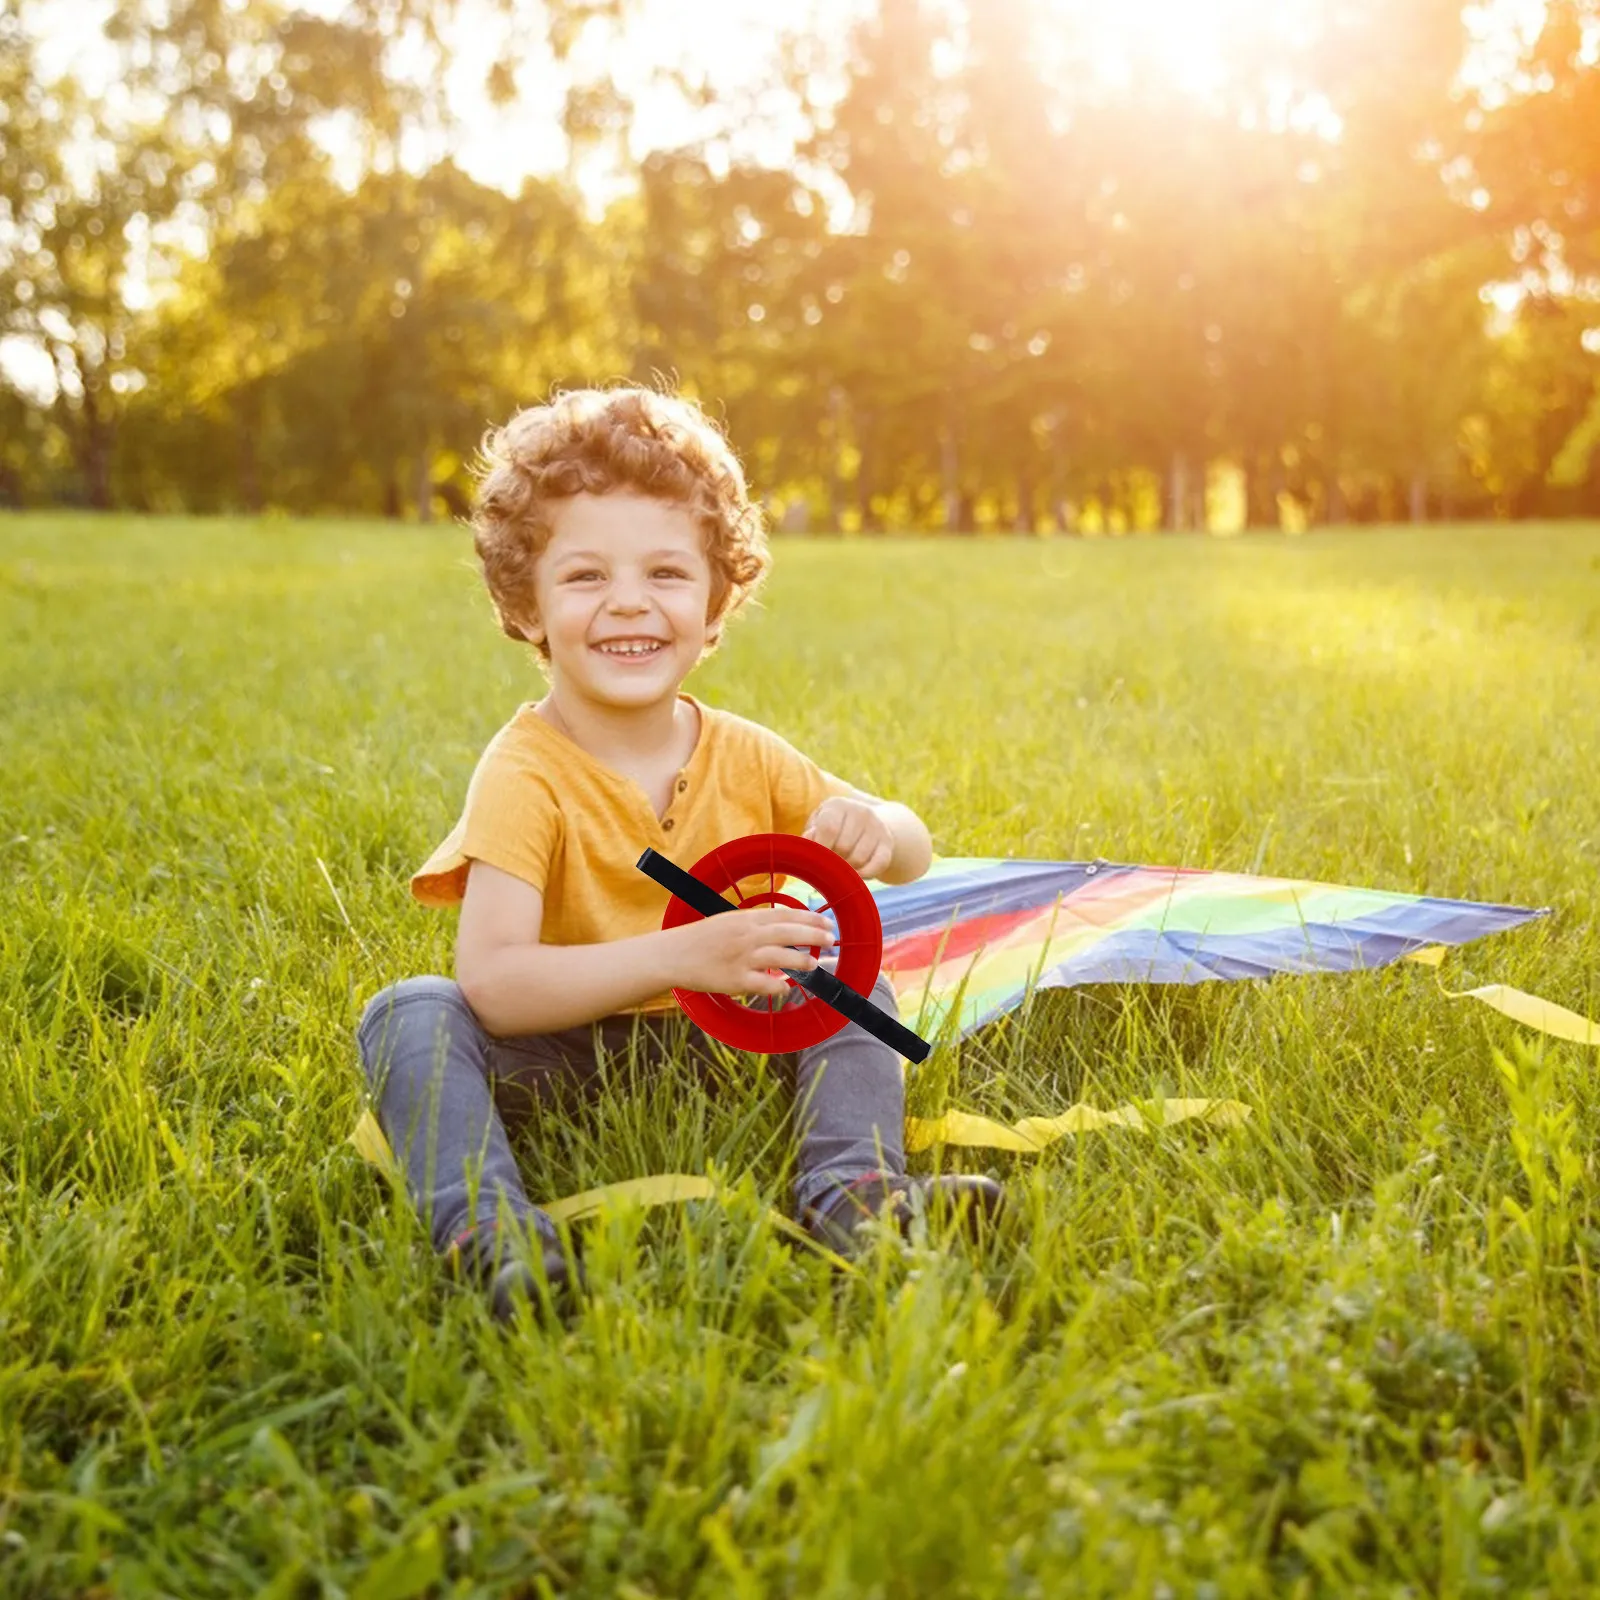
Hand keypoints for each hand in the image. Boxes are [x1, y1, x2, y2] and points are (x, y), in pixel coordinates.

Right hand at [673, 905, 836, 997]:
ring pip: (782, 958)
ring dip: (802, 961)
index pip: (785, 915)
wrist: (673, 955)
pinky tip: (785, 986)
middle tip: (832, 939)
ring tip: (814, 964)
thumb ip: (754, 925)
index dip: (810, 918)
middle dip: (815, 935)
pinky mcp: (736, 980)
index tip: (826, 922)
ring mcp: (742, 958)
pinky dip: (779, 986)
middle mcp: (747, 936)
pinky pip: (765, 984)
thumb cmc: (700, 939)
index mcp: (746, 919)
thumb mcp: (728, 921)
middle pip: (789, 933)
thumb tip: (782, 930)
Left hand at [803, 797, 894, 880]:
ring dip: (847, 869)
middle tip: (829, 864)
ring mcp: (877, 826)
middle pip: (843, 847)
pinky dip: (865, 875)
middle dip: (833, 861)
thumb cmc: (832, 828)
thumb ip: (811, 835)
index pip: (829, 829)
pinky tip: (856, 874)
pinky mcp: (888, 842)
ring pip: (859, 859)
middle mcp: (860, 811)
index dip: (820, 849)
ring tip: (841, 866)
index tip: (815, 861)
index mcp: (838, 805)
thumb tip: (809, 842)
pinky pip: (878, 865)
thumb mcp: (818, 826)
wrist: (864, 824)